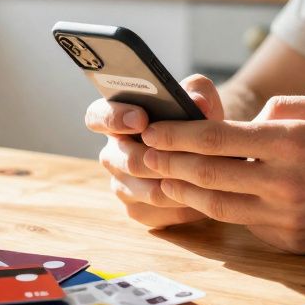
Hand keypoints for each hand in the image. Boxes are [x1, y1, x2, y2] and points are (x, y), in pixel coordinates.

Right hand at [85, 75, 224, 228]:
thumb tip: (197, 102)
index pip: (97, 116)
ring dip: (180, 185)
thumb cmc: (194, 119)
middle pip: (129, 161)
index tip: (142, 119)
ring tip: (207, 178)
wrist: (208, 154)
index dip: (115, 118)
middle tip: (190, 157)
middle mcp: (112, 153)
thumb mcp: (198, 97)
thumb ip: (197, 91)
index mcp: (117, 119)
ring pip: (149, 191)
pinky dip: (184, 206)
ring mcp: (121, 184)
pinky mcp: (136, 209)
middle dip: (162, 160)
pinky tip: (204, 197)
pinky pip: (158, 213)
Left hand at [140, 94, 304, 253]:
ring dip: (183, 192)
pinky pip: (245, 223)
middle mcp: (284, 182)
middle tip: (140, 154)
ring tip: (160, 177)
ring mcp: (287, 216)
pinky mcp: (292, 241)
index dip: (177, 135)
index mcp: (290, 142)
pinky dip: (223, 208)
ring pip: (217, 205)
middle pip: (207, 174)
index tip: (152, 129)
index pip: (217, 138)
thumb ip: (279, 108)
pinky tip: (204, 197)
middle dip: (167, 163)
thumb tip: (242, 123)